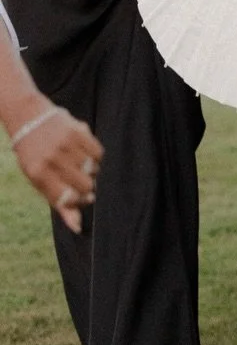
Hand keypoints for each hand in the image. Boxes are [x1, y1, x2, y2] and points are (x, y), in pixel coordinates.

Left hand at [13, 107, 101, 233]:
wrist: (28, 117)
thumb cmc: (34, 155)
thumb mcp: (38, 180)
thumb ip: (59, 203)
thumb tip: (78, 227)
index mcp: (38, 175)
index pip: (68, 200)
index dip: (77, 202)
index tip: (78, 198)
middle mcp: (52, 160)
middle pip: (85, 186)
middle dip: (87, 188)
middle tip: (81, 181)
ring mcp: (65, 144)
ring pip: (94, 170)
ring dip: (91, 171)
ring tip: (80, 164)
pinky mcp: (78, 131)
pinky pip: (98, 153)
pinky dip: (96, 157)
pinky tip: (86, 154)